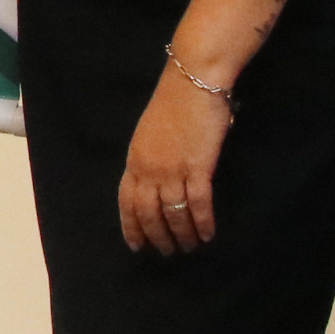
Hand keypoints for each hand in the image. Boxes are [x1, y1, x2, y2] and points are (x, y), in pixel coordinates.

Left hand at [118, 64, 231, 254]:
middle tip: (168, 252)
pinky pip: (198, 204)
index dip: (132, 226)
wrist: (193, 81)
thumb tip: (157, 183)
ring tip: (190, 247)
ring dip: (182, 235)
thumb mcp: (150, 133)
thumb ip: (150, 158)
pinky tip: (208, 234)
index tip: (137, 246)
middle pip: (149, 213)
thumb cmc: (174, 102)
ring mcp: (172, 169)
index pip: (127, 202)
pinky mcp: (197, 167)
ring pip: (173, 214)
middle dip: (158, 237)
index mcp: (135, 159)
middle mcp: (149, 169)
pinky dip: (202, 222)